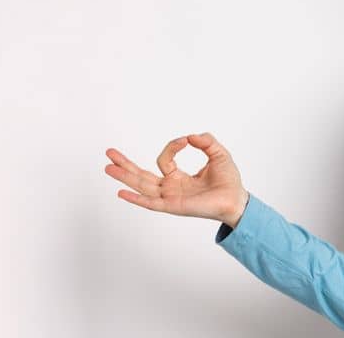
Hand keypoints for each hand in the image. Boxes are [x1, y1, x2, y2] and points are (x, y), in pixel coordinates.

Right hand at [103, 132, 249, 227]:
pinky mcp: (173, 206)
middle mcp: (171, 188)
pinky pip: (151, 203)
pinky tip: (121, 192)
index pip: (164, 160)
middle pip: (142, 175)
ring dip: (124, 176)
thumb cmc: (229, 181)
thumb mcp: (218, 154)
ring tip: (107, 167)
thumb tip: (190, 136)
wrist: (237, 199)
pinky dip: (136, 198)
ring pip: (142, 186)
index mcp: (179, 178)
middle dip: (125, 164)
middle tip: (109, 153)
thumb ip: (206, 141)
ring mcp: (170, 197)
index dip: (172, 147)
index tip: (186, 140)